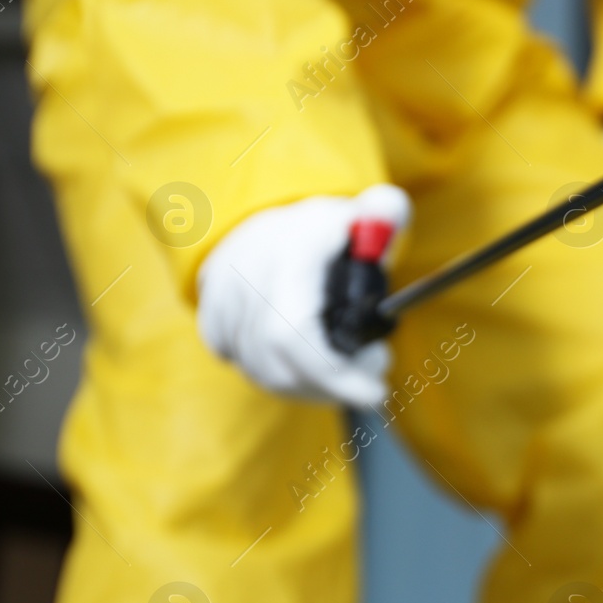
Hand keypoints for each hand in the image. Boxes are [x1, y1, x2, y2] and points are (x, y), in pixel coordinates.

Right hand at [197, 184, 410, 406]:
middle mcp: (244, 276)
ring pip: (260, 371)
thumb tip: (392, 209)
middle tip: (371, 381)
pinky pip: (242, 362)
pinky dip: (279, 374)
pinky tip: (307, 365)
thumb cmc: (327, 226)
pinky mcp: (211, 316)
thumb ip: (385, 211)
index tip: (376, 394)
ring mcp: (221, 298)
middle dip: (331, 386)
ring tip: (345, 372)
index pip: (293, 331)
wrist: (267, 218)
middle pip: (277, 363)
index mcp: (287, 251)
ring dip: (310, 386)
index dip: (332, 373)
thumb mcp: (361, 213)